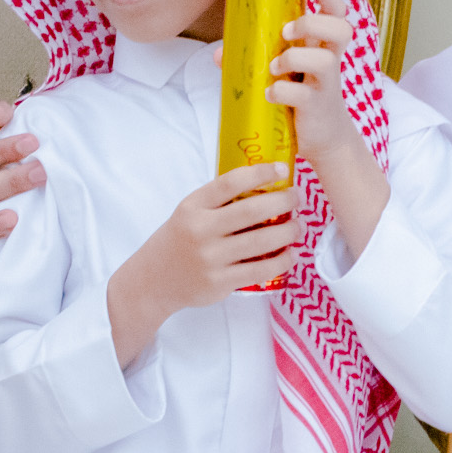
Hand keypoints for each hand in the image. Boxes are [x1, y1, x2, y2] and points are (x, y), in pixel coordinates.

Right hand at [105, 163, 300, 367]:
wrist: (152, 281)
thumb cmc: (181, 239)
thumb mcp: (190, 212)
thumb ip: (220, 200)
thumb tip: (267, 182)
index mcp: (193, 207)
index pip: (230, 183)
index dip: (260, 173)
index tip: (282, 169)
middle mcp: (200, 231)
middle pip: (252, 211)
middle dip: (283, 202)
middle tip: (297, 198)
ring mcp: (210, 259)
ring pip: (261, 242)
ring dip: (289, 231)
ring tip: (299, 225)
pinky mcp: (219, 283)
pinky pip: (260, 270)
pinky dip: (283, 261)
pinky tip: (291, 254)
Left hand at [269, 0, 365, 170]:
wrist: (322, 137)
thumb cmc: (301, 94)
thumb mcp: (281, 71)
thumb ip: (252, 57)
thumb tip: (217, 53)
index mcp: (322, 44)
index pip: (336, 10)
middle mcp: (330, 59)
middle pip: (342, 28)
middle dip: (313, 22)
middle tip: (286, 31)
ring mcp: (326, 83)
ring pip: (326, 60)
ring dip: (294, 57)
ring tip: (274, 67)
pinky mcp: (318, 106)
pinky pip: (303, 94)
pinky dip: (282, 91)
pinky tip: (270, 94)